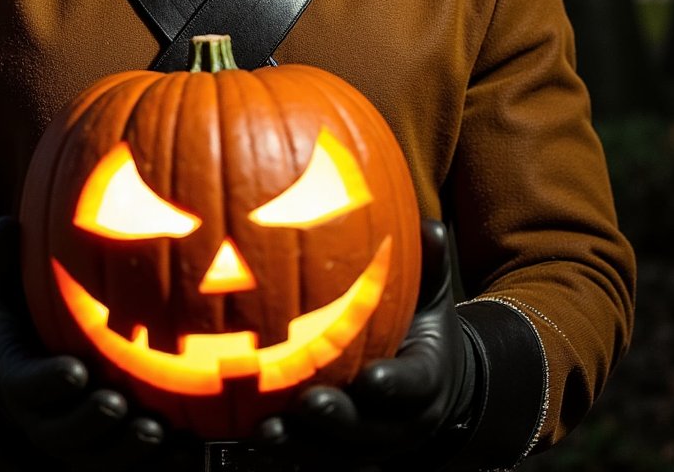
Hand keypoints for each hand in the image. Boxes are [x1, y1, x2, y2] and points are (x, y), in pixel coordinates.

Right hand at [0, 216, 169, 470]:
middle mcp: (50, 425)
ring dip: (132, 452)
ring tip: (159, 432)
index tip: (75, 370)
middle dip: (94, 423)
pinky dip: (164, 465)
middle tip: (119, 404)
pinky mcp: (113, 462)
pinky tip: (194, 449)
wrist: (33, 397)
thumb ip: (10, 266)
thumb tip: (3, 220)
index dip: (51, 382)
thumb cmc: (32, 336)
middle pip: (68, 435)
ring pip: (104, 462)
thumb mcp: (13, 301)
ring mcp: (83, 450)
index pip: (32, 387)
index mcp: (25, 384)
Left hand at [254, 220, 476, 470]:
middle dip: (338, 421)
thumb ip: (429, 265)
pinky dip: (279, 449)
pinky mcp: (332, 452)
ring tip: (265, 429)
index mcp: (424, 380)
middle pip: (368, 432)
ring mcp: (363, 443)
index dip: (394, 386)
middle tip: (309, 404)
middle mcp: (395, 421)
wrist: (425, 387)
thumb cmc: (419, 328)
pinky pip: (306, 457)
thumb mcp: (431, 295)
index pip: (413, 386)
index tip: (373, 379)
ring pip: (332, 454)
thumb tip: (428, 226)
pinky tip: (242, 430)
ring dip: (299, 445)